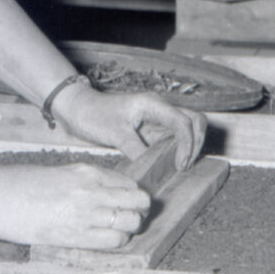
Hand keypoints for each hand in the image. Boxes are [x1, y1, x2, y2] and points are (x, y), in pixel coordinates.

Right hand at [0, 159, 151, 249]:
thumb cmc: (20, 184)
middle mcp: (92, 190)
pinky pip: (114, 240)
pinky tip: (106, 240)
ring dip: (130, 228)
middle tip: (130, 218)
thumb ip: (86, 183)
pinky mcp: (75, 235)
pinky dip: (117, 242)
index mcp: (88, 172)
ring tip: (119, 231)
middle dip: (139, 211)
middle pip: (139, 202)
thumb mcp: (60, 173)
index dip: (133, 197)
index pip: (130, 184)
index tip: (128, 204)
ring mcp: (86, 212)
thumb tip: (108, 195)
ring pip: (132, 222)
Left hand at [55, 85, 206, 169]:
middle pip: (195, 120)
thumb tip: (152, 169)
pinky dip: (178, 150)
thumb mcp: (114, 134)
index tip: (180, 164)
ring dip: (190, 146)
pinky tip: (171, 165)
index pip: (183, 121)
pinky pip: (173, 138)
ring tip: (180, 166)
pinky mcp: (152, 130)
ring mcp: (157, 119)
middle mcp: (160, 109)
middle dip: (196, 142)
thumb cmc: (93, 115)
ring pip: (188, 128)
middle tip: (184, 165)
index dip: (187, 144)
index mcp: (153, 104)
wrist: (78, 109)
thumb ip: (136, 150)